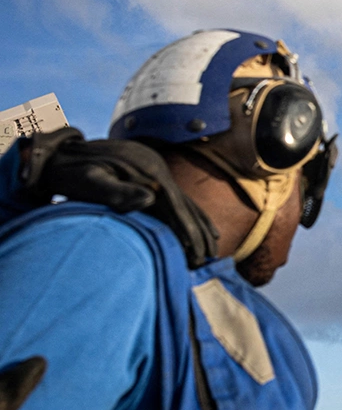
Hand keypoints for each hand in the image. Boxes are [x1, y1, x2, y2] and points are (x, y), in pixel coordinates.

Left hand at [19, 128, 217, 267]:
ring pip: (184, 202)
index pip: (174, 205)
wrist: (61, 151)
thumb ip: (118, 191)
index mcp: (147, 171)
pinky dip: (188, 214)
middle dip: (199, 231)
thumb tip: (150, 198)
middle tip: (210, 258)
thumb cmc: (70, 172)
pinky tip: (197, 227)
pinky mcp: (150, 174)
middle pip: (185, 204)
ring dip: (199, 225)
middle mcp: (156, 169)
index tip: (197, 253)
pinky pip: (175, 198)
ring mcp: (155, 170)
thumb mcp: (88, 181)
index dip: (187, 229)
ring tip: (212, 247)